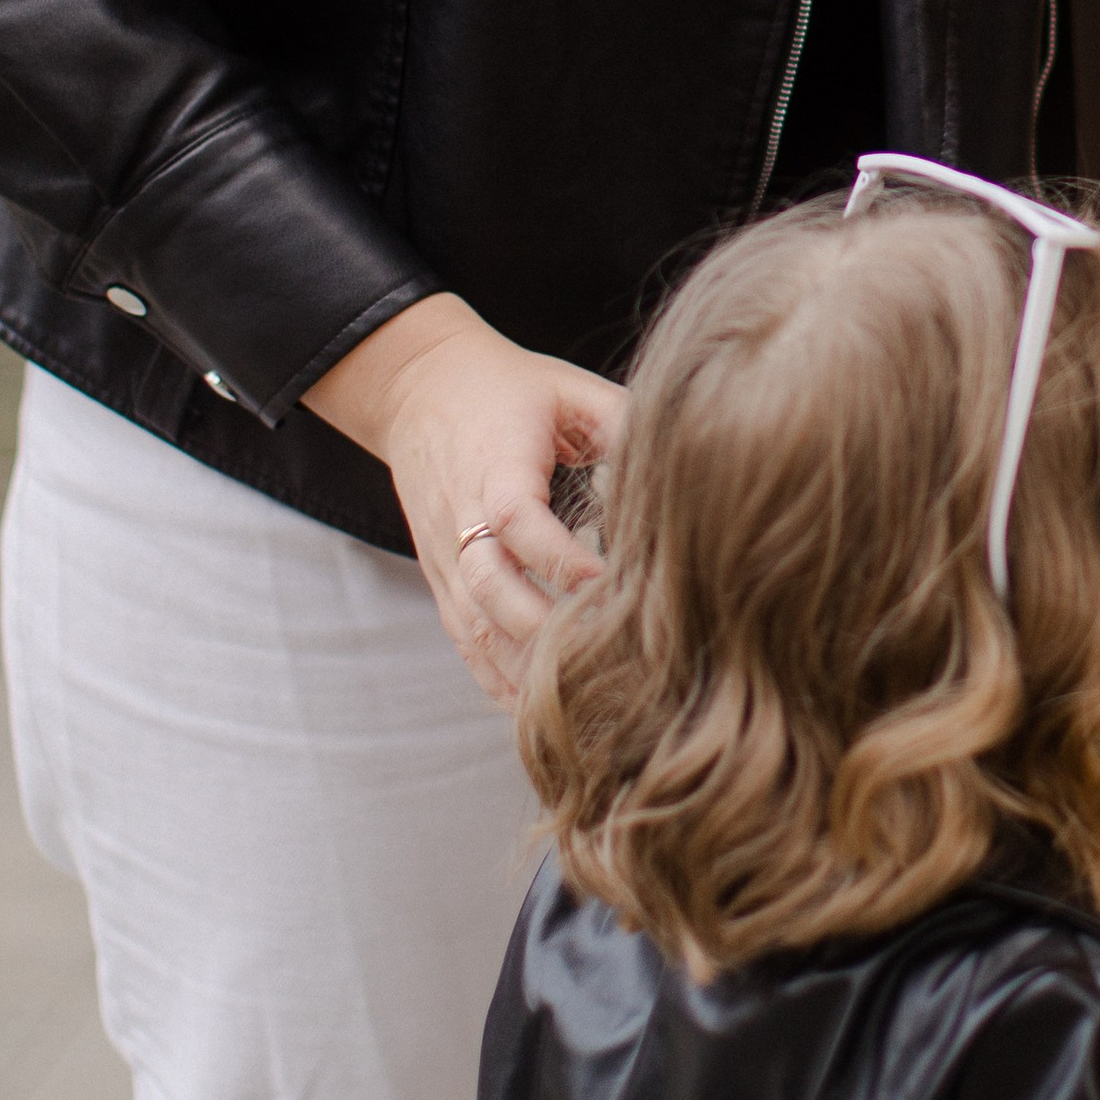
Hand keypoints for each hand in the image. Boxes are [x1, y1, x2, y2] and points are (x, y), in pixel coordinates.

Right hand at [305, 291, 621, 704]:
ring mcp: (443, 557)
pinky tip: (534, 711)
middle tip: (605, 660)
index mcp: (495, 463)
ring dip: (521, 668)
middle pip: (490, 587)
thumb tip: (682, 462)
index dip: (560, 558)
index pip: (517, 519)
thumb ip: (621, 420)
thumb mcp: (566, 388)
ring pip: (474, 626)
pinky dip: (496, 678)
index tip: (610, 586)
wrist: (417, 389)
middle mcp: (460, 517)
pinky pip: (464, 640)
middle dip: (543, 631)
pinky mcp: (440, 580)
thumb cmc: (509, 389)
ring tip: (577, 705)